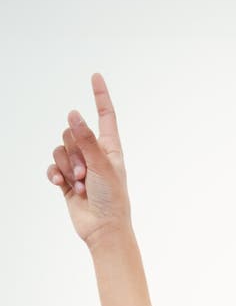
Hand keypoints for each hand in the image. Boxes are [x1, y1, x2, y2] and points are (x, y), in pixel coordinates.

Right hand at [46, 73, 132, 249]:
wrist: (103, 229)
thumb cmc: (112, 199)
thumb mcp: (102, 166)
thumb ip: (86, 139)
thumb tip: (73, 114)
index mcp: (110, 148)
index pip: (105, 116)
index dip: (100, 96)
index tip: (96, 76)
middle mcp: (94, 154)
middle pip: (72, 133)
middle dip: (74, 153)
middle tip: (85, 175)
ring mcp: (79, 167)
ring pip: (61, 149)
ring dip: (67, 167)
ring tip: (79, 185)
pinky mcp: (66, 180)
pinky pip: (53, 166)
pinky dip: (55, 174)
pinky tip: (61, 184)